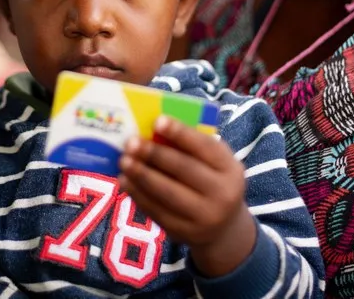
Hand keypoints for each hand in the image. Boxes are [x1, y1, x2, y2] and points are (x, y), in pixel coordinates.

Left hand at [118, 116, 256, 276]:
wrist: (224, 227)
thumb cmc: (212, 181)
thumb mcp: (214, 163)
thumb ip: (191, 148)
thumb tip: (152, 130)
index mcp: (230, 169)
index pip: (205, 147)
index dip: (180, 133)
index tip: (157, 121)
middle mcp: (222, 194)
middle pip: (184, 169)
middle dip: (154, 154)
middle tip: (131, 142)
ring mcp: (203, 217)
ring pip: (166, 193)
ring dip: (141, 175)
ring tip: (123, 160)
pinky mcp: (183, 232)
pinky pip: (156, 211)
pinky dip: (137, 194)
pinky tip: (125, 181)